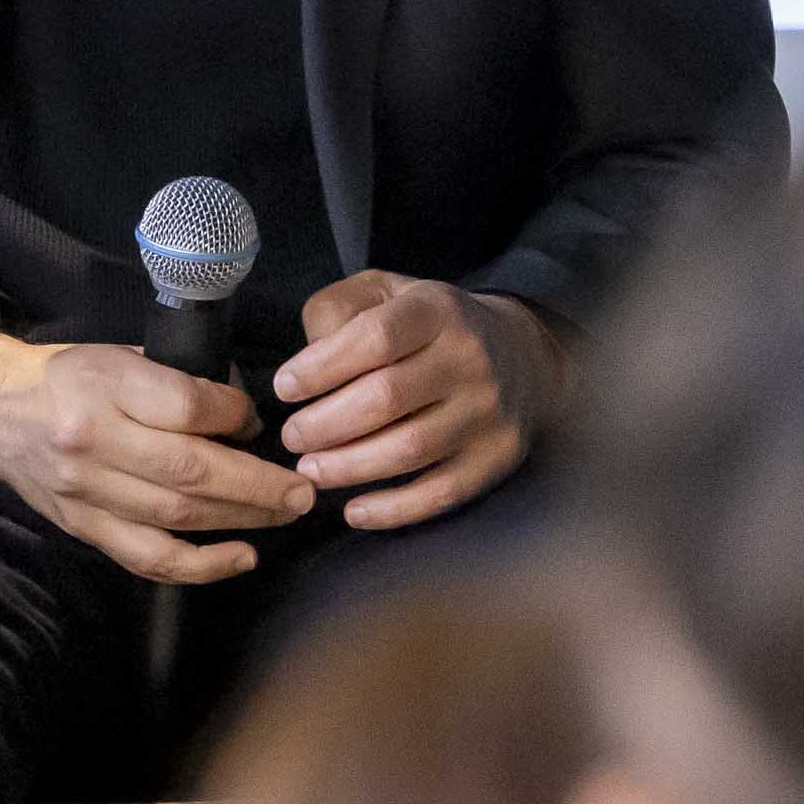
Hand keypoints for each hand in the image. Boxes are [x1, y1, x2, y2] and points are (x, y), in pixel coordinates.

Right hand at [0, 317, 313, 584]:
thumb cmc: (71, 378)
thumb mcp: (121, 355)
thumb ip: (179, 384)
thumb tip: (247, 418)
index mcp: (103, 383)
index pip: (186, 406)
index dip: (235, 417)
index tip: (256, 421)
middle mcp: (91, 439)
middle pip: (191, 470)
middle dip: (260, 484)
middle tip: (303, 491)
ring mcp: (85, 490)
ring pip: (179, 517)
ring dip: (244, 520)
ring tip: (285, 513)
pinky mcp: (84, 527)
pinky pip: (150, 557)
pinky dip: (203, 565)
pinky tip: (242, 556)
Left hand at [275, 274, 551, 530]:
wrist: (520, 353)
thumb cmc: (425, 326)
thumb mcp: (381, 292)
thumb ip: (336, 310)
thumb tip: (307, 360)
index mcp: (436, 311)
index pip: (375, 338)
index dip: (321, 367)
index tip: (283, 388)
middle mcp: (470, 359)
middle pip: (386, 398)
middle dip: (325, 424)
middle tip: (291, 436)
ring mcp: (489, 411)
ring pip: (410, 448)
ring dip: (349, 467)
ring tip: (310, 470)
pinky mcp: (498, 456)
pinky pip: (443, 492)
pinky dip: (394, 509)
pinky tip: (354, 511)